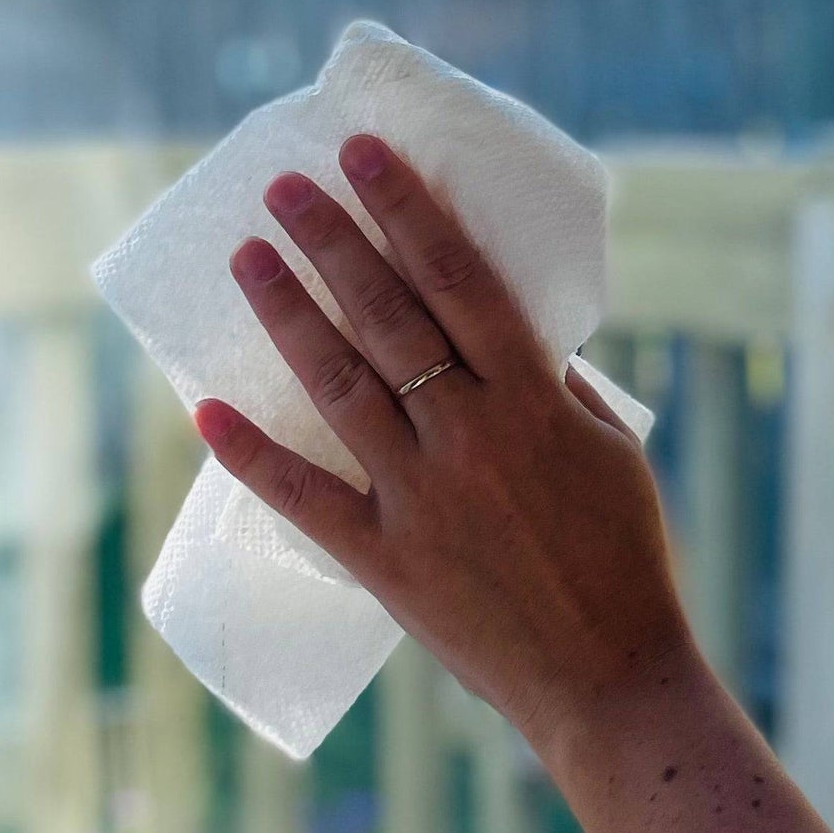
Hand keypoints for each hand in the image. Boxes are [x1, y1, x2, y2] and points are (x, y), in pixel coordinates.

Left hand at [192, 134, 692, 751]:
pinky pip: (307, 500)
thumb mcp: (612, 446)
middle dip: (333, 241)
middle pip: (389, 316)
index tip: (365, 154)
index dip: (408, 209)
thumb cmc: (627, 555)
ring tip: (248, 257)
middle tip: (285, 186)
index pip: (459, 278)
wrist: (611, 678)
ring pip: (340, 387)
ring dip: (289, 315)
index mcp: (533, 399)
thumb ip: (557, 384)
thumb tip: (507, 330)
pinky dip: (253, 456)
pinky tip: (206, 409)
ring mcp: (422, 498)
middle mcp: (471, 436)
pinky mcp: (387, 562)